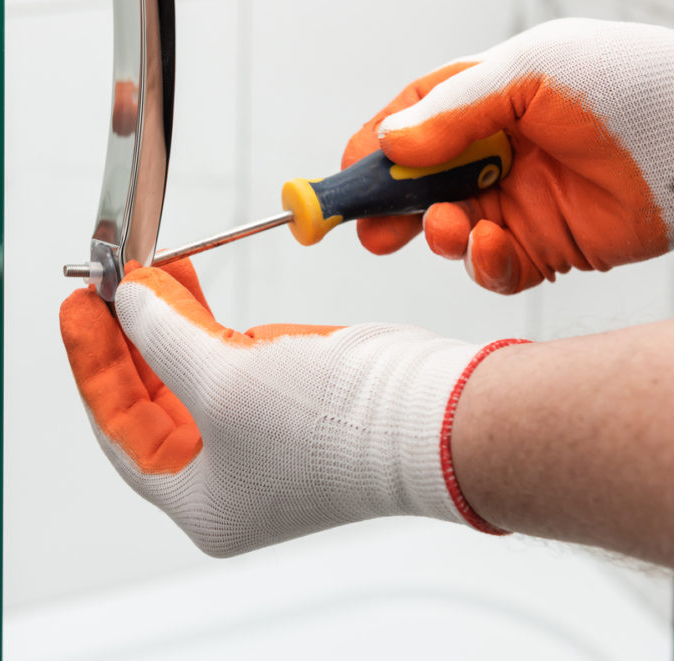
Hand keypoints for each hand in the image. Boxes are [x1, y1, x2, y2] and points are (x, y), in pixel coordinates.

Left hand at [60, 261, 516, 556]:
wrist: (436, 415)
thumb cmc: (338, 428)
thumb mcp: (223, 381)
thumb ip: (161, 337)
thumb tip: (128, 299)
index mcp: (202, 502)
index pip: (120, 430)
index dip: (93, 366)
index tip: (79, 310)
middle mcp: (227, 479)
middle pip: (150, 402)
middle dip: (126, 340)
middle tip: (104, 288)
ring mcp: (258, 442)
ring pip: (186, 375)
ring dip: (164, 323)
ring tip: (144, 274)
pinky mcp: (287, 403)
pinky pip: (225, 359)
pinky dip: (204, 322)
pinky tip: (185, 286)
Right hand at [343, 18, 673, 293]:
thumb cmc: (633, 88)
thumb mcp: (532, 73)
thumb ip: (453, 111)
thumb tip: (388, 141)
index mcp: (489, 100)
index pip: (412, 123)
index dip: (374, 149)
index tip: (347, 175)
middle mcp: (498, 152)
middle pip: (418, 184)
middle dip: (388, 208)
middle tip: (370, 228)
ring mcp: (519, 201)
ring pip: (448, 230)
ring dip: (437, 234)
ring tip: (448, 226)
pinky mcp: (544, 247)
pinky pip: (493, 267)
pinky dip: (484, 263)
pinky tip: (495, 246)